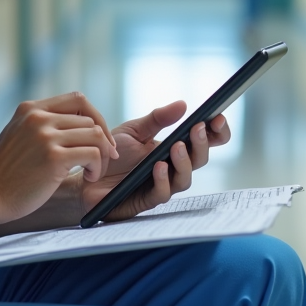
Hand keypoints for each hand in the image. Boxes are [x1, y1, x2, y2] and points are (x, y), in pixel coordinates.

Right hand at [0, 93, 118, 223]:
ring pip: (95, 135)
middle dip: (102, 141)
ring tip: (93, 172)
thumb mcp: (20, 134)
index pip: (78, 99)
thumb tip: (80, 124)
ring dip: (102, 156)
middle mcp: (38, 118)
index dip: (96, 117)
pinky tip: (88, 178)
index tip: (100, 138)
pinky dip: (97, 167)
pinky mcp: (53, 157)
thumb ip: (43, 124)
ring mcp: (45, 136)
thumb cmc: (6, 172)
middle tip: (100, 162)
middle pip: (90, 119)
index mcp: (31, 108)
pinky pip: (93, 154)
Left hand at [70, 101, 231, 222]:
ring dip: (184, 162)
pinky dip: (163, 180)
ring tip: (176, 146)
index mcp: (174, 149)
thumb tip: (183, 104)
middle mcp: (173, 169)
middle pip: (200, 160)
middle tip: (198, 128)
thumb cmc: (113, 153)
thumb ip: (157, 119)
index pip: (204, 142)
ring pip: (185, 180)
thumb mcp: (134, 131)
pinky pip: (162, 194)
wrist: (86, 174)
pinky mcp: (146, 201)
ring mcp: (162, 186)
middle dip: (202, 144)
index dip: (217, 133)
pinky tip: (158, 166)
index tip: (218, 118)